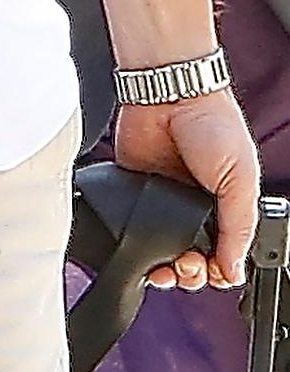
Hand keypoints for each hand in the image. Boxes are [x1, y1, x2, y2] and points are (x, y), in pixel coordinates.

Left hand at [116, 88, 260, 289]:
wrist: (171, 96)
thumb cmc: (214, 127)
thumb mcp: (240, 180)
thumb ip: (237, 226)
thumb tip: (234, 269)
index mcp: (227, 205)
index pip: (223, 251)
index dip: (217, 270)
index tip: (211, 274)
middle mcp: (195, 206)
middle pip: (192, 256)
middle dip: (191, 273)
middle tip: (187, 268)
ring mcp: (164, 201)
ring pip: (160, 247)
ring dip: (163, 265)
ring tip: (166, 267)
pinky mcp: (135, 191)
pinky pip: (132, 225)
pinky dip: (134, 241)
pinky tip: (138, 248)